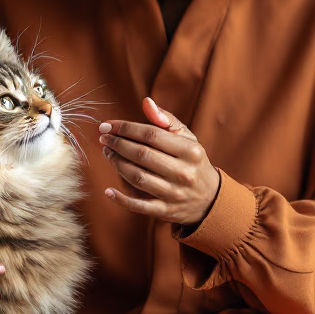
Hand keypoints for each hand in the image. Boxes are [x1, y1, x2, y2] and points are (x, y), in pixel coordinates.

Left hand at [99, 97, 220, 228]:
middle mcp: (183, 172)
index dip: (125, 128)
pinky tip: (108, 191)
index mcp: (189, 151)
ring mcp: (174, 193)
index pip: (151, 134)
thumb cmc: (192, 162)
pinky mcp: (166, 211)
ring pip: (138, 177)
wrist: (210, 199)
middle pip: (142, 155)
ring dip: (117, 164)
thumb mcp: (187, 138)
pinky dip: (121, 199)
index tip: (107, 125)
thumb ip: (166, 119)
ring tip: (108, 154)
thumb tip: (146, 102)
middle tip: (104, 139)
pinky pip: (139, 206)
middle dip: (117, 144)